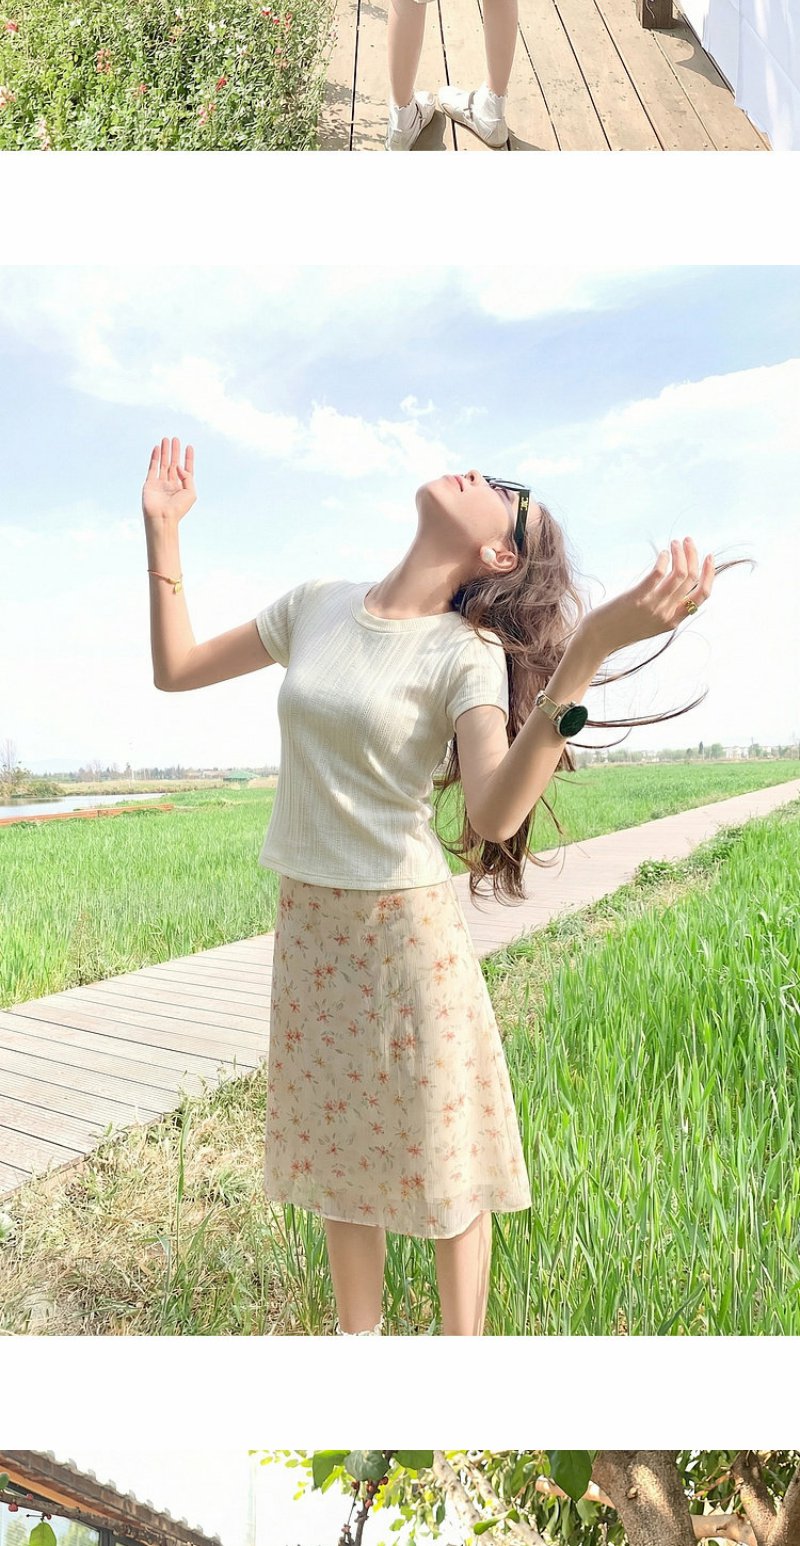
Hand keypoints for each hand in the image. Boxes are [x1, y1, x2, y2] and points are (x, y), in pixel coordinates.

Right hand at [142, 436, 196, 522]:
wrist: (162, 517)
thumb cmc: (178, 508)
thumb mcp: (191, 493)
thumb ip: (188, 477)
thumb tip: (178, 466)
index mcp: (182, 487)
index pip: (187, 469)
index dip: (188, 458)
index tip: (189, 447)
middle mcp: (171, 484)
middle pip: (174, 463)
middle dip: (175, 451)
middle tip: (176, 439)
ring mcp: (160, 483)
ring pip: (163, 463)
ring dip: (165, 451)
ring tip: (166, 439)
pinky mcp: (150, 483)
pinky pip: (153, 467)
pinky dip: (155, 457)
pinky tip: (157, 448)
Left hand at [585, 537, 714, 653]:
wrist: (598, 639)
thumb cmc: (621, 628)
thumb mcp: (649, 624)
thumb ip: (664, 609)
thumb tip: (672, 586)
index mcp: (673, 621)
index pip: (702, 596)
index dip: (709, 574)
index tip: (709, 557)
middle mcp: (666, 614)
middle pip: (691, 579)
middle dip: (693, 555)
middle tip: (687, 541)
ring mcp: (653, 607)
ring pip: (679, 574)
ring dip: (680, 553)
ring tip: (675, 543)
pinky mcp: (638, 598)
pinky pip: (658, 574)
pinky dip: (664, 559)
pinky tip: (662, 553)